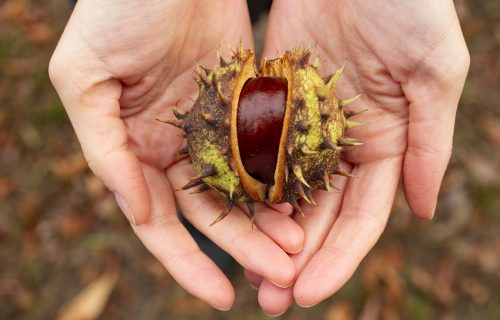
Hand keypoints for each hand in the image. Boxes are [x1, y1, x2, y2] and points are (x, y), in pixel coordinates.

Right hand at [49, 0, 303, 309]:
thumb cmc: (115, 11)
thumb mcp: (85, 78)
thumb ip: (105, 147)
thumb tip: (135, 211)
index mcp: (134, 147)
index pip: (160, 221)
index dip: (186, 262)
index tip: (219, 298)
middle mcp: (175, 144)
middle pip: (211, 211)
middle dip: (243, 246)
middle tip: (280, 275)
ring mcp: (213, 125)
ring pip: (244, 185)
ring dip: (268, 219)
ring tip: (299, 247)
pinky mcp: (245, 100)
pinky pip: (266, 146)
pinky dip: (282, 175)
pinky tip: (304, 198)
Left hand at [248, 0, 469, 314]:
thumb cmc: (407, 5)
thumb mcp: (434, 72)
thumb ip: (429, 144)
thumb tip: (424, 211)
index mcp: (385, 145)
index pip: (361, 217)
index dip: (339, 258)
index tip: (312, 293)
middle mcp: (341, 143)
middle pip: (318, 215)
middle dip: (296, 259)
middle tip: (272, 300)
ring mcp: (302, 125)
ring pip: (282, 191)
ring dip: (265, 234)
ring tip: (244, 273)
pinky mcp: (269, 101)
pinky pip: (254, 149)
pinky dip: (243, 184)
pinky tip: (226, 215)